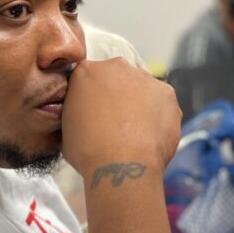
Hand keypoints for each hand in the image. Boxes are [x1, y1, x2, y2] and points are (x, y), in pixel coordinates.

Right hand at [61, 58, 180, 177]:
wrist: (121, 165)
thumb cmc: (88, 150)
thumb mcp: (66, 126)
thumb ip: (77, 109)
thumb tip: (85, 115)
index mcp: (86, 72)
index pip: (89, 78)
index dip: (92, 97)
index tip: (94, 112)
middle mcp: (117, 67)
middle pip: (117, 78)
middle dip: (117, 95)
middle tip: (114, 122)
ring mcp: (145, 78)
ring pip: (142, 89)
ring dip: (139, 104)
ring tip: (134, 132)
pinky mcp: (167, 93)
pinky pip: (161, 103)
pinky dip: (157, 116)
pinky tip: (150, 135)